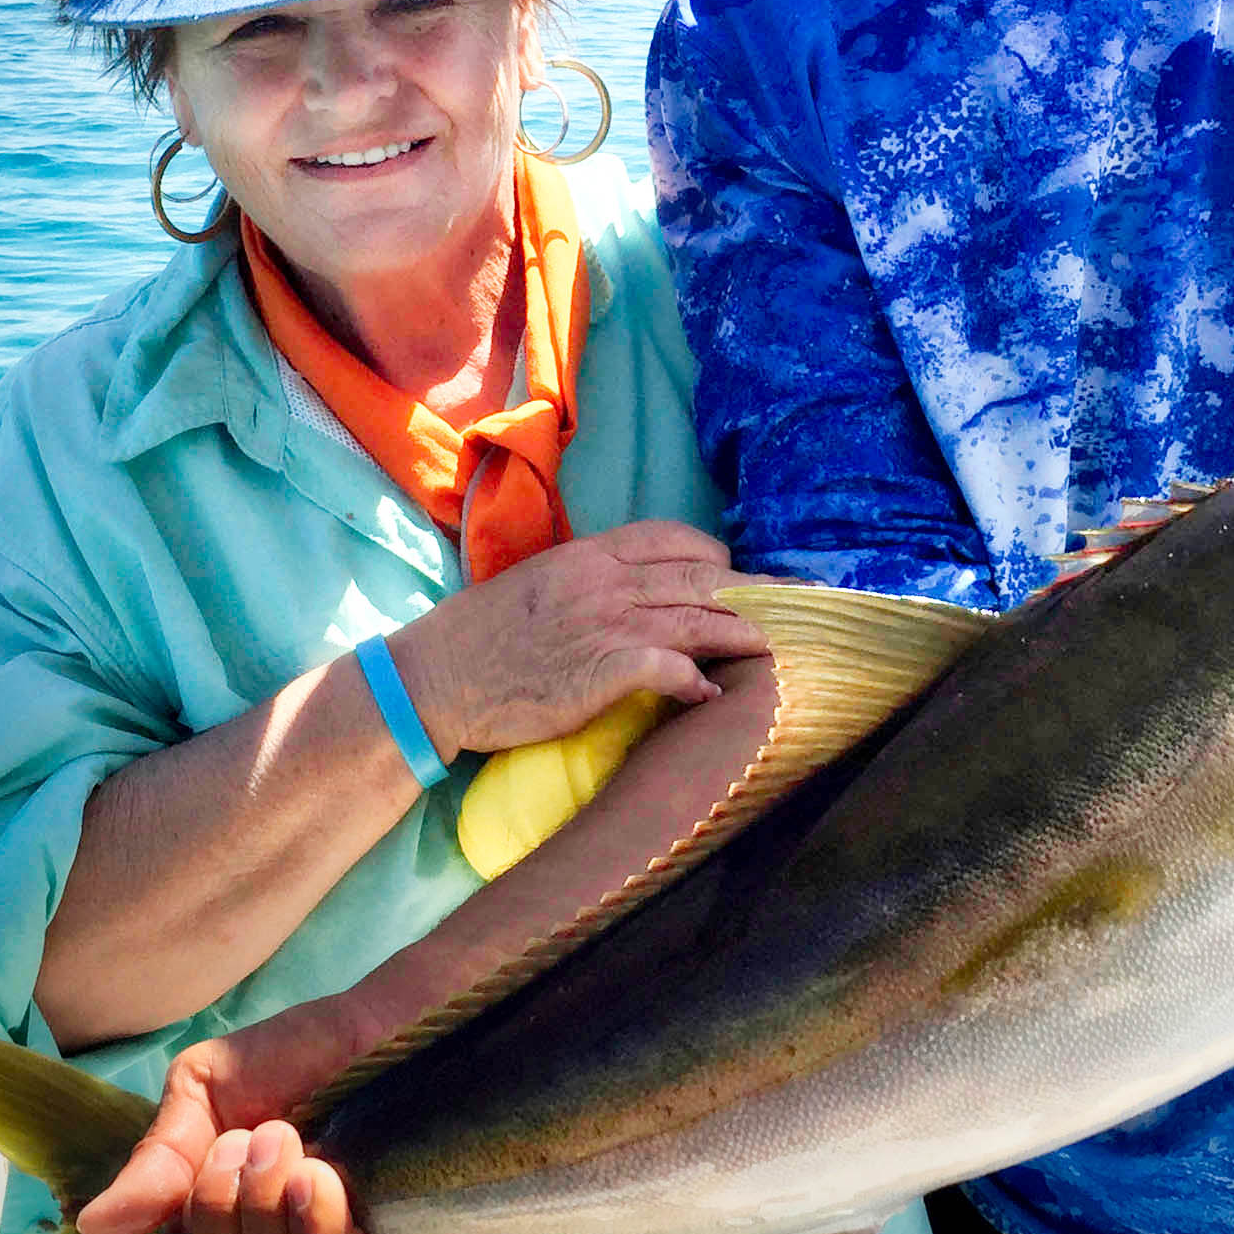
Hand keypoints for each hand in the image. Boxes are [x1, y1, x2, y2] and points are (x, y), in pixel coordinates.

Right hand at [76, 1014, 427, 1233]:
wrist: (390, 1021)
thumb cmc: (300, 1056)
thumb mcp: (208, 1090)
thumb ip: (159, 1158)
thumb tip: (96, 1224)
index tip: (185, 1200)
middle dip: (221, 1215)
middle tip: (247, 1138)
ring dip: (268, 1213)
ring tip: (285, 1140)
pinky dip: (317, 1231)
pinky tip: (317, 1179)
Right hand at [393, 521, 769, 756]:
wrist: (438, 677)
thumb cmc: (483, 635)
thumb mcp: (542, 584)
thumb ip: (592, 579)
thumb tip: (637, 590)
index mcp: (591, 554)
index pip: (674, 538)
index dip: (717, 555)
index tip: (741, 574)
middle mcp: (606, 582)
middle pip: (702, 578)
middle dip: (754, 592)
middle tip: (795, 604)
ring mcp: (607, 625)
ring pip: (699, 620)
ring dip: (745, 634)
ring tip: (778, 646)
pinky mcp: (602, 672)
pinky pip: (670, 669)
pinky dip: (698, 681)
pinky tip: (715, 695)